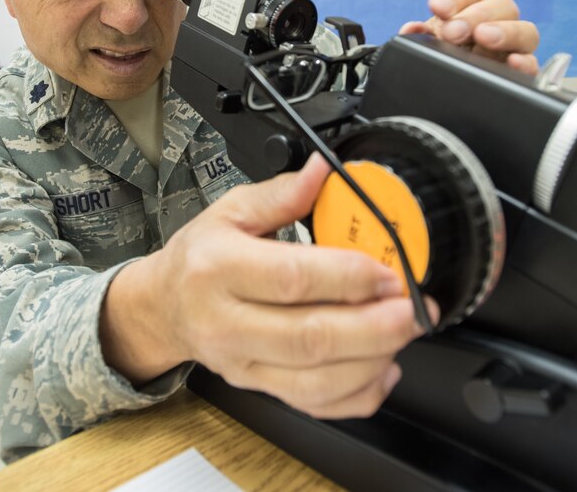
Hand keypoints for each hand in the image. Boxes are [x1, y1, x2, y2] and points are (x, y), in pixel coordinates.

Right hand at [104, 155, 435, 418]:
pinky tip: (382, 368)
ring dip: (373, 361)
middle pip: (310, 337)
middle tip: (413, 309)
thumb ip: (282, 193)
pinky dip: (358, 395)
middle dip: (375, 327)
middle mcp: (227, 323)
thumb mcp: (230, 211)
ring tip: (403, 333)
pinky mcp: (259, 388)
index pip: (291, 278)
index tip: (389, 271)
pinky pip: (315, 406)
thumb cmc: (200, 258)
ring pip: (316, 382)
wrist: (164, 308)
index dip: (349, 277)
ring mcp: (243, 363)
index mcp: (219, 268)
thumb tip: (324, 171)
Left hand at [399, 0, 539, 75]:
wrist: (446, 98)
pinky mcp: (522, 74)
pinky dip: (526, 63)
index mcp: (469, 12)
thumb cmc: (439, 65)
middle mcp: (496, 25)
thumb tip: (411, 30)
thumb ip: (418, 39)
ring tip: (484, 38)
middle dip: (476, 15)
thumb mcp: (425, 52)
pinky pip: (534, 65)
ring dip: (506, 32)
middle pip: (502, 6)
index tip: (438, 8)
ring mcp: (513, 49)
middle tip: (454, 31)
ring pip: (526, 31)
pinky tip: (514, 63)